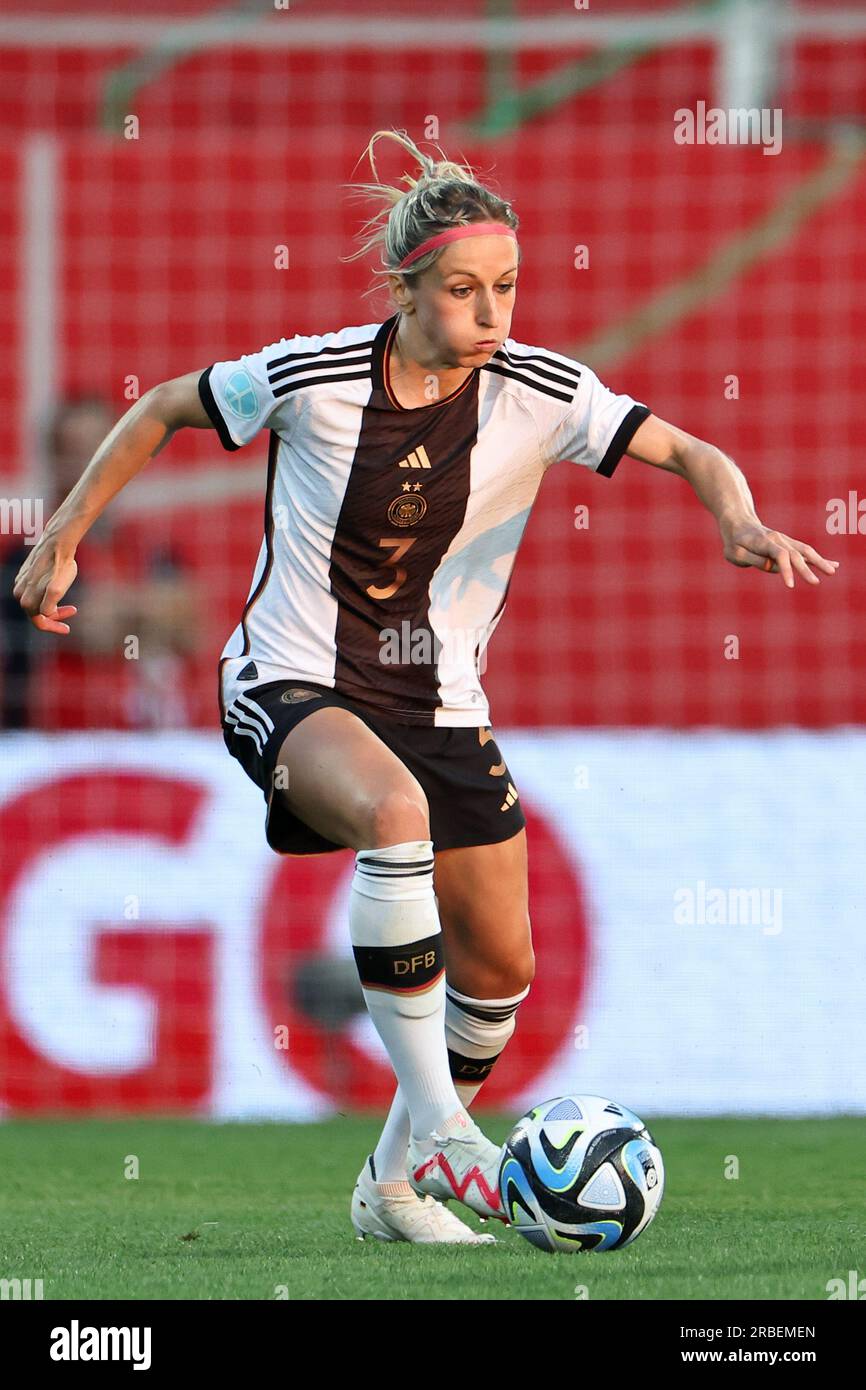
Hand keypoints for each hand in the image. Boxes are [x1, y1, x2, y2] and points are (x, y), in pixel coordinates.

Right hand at [12, 538, 78, 633]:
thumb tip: (45, 613)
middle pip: (37, 614)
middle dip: (54, 616)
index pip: (40, 623)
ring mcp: (21, 583)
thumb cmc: (61, 565)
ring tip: (68, 603)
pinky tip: (58, 590)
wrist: (57, 543)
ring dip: (52, 606)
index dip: (54, 627)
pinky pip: (35, 592)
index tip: (68, 628)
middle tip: (72, 610)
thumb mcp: (58, 588)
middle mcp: (19, 593)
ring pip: (36, 603)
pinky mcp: (25, 575)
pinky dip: (47, 596)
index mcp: (27, 600)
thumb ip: (49, 604)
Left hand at [720, 519, 839, 588]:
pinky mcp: (788, 545)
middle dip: (806, 569)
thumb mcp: (736, 554)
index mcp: (764, 542)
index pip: (779, 555)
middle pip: (795, 554)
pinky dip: (819, 559)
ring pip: (805, 551)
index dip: (786, 570)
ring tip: (833, 571)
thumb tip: (772, 567)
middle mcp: (778, 539)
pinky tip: (833, 565)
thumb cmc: (734, 542)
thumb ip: (753, 560)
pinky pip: (806, 551)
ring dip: (819, 561)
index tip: (790, 586)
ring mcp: (785, 541)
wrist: (739, 523)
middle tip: (816, 583)